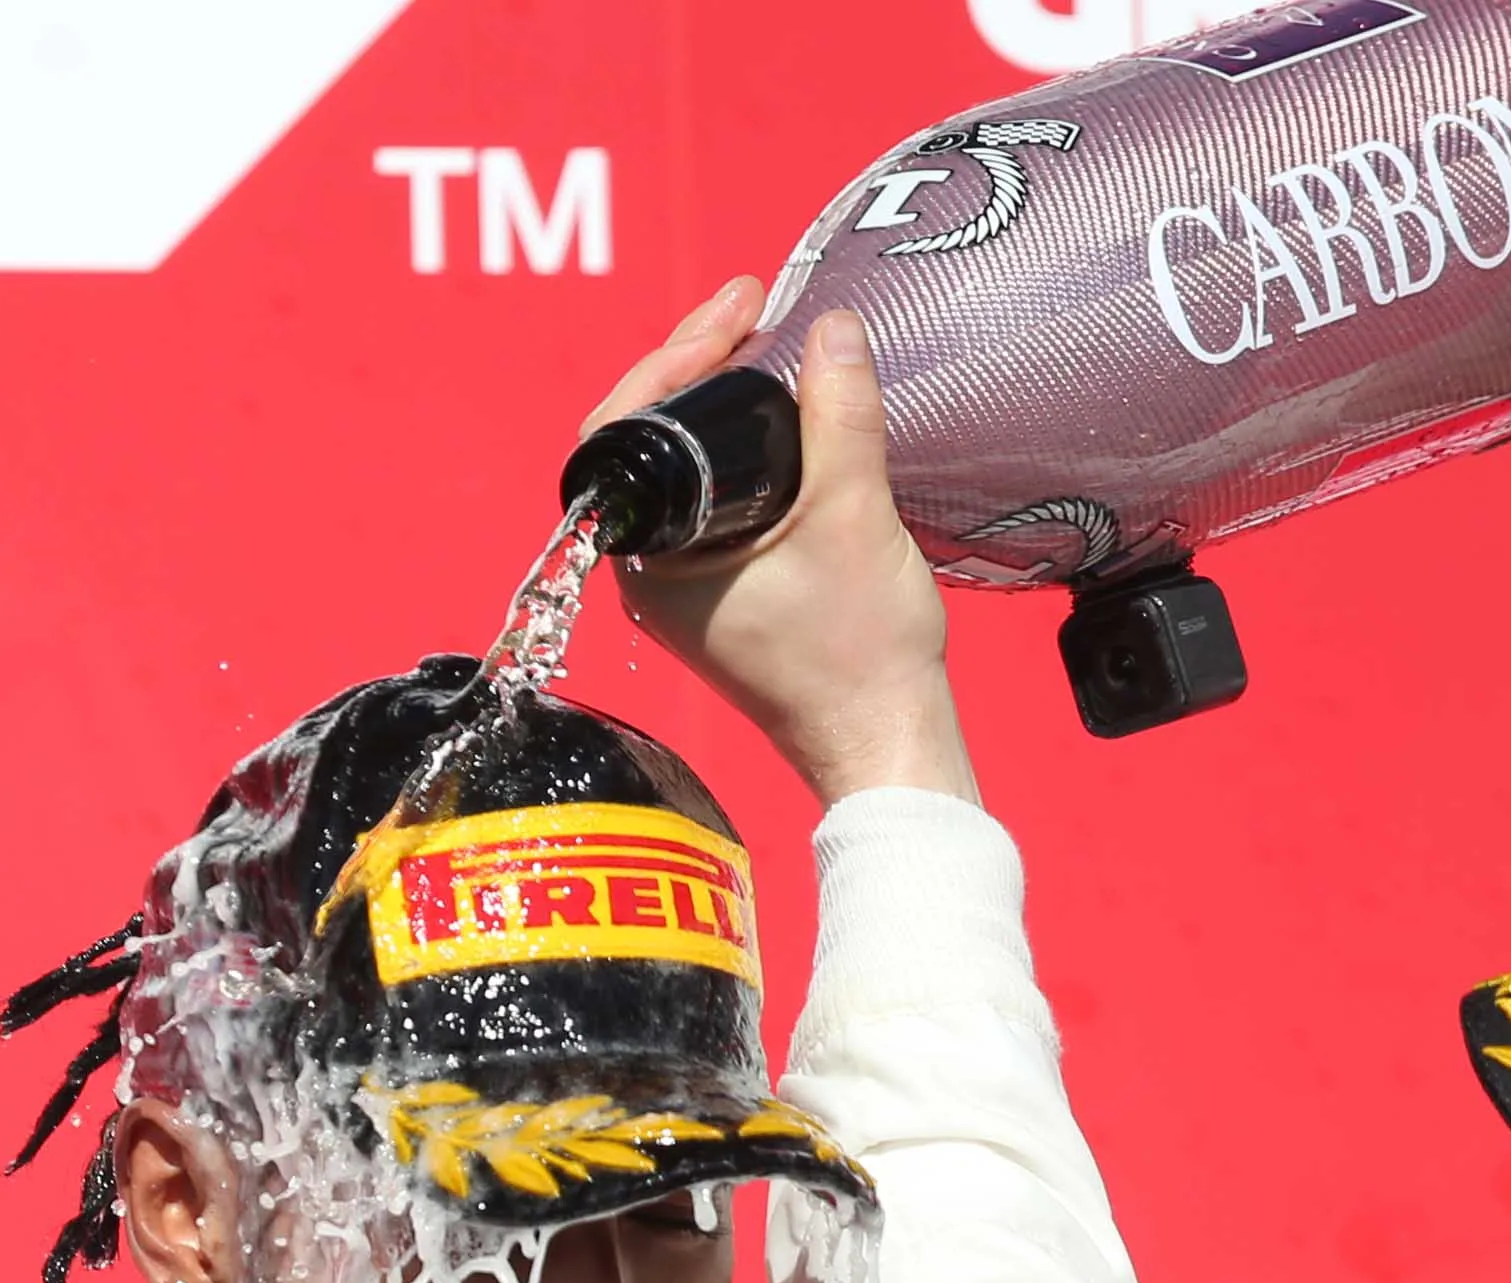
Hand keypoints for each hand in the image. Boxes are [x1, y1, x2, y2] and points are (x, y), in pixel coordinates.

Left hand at [581, 279, 976, 808]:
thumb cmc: (861, 658)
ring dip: (721, 403)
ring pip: (681, 468)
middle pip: (648, 438)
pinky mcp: (721, 594)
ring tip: (770, 346)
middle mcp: (650, 572)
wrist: (885, 743)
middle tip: (756, 312)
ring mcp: (683, 585)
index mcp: (653, 559)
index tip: (738, 311)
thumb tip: (832, 329)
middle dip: (701, 364)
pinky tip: (784, 417)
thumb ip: (841, 415)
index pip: (624, 425)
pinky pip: (712, 500)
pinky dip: (740, 448)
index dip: (678, 352)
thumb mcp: (856, 516)